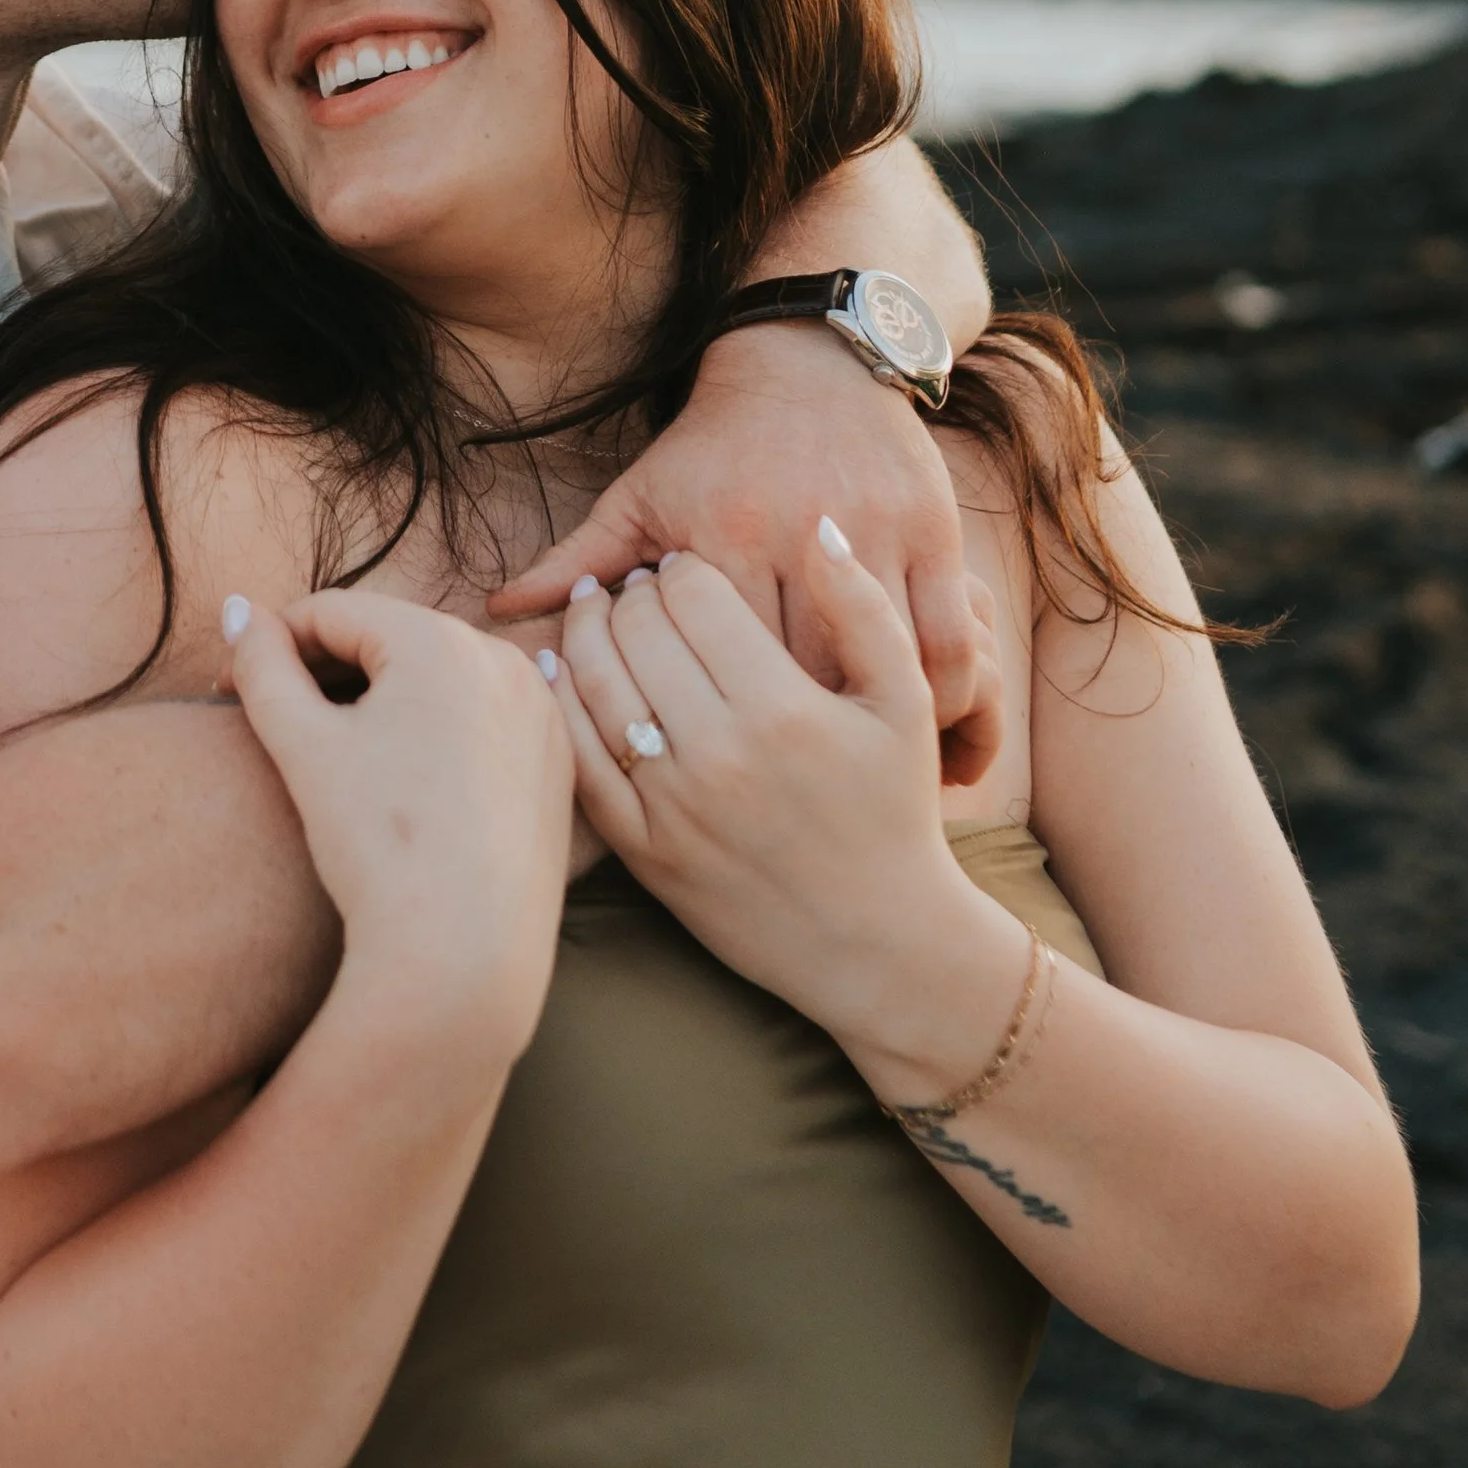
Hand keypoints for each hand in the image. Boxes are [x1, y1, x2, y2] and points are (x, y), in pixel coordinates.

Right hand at [223, 587, 572, 1071]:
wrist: (464, 955)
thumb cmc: (378, 848)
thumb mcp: (301, 746)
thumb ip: (262, 665)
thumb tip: (241, 609)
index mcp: (440, 640)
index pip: (332, 614)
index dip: (270, 645)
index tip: (225, 689)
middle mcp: (504, 658)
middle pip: (390, 639)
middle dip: (329, 670)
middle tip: (276, 721)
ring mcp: (540, 709)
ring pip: (440, 679)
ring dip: (385, 698)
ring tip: (338, 755)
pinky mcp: (558, 759)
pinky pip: (484, 720)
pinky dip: (439, 732)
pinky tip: (404, 781)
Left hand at [489, 322, 999, 782]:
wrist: (814, 362)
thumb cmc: (717, 445)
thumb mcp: (646, 494)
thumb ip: (578, 559)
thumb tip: (499, 613)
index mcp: (724, 533)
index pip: (714, 651)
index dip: (712, 710)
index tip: (713, 750)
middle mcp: (797, 535)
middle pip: (794, 667)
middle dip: (788, 730)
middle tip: (779, 780)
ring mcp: (876, 533)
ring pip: (876, 661)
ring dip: (872, 723)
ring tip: (853, 768)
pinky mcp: (938, 532)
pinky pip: (950, 640)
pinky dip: (947, 693)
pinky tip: (933, 730)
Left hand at [543, 526, 1021, 1079]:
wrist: (878, 941)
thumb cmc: (894, 810)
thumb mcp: (908, 702)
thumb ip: (863, 609)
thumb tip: (819, 526)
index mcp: (784, 707)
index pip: (695, 596)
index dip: (680, 568)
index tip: (684, 568)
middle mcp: (721, 754)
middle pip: (639, 631)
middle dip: (630, 594)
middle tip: (636, 586)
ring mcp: (674, 806)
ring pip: (596, 684)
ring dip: (585, 633)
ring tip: (596, 611)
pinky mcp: (643, 851)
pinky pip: (580, 757)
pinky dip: (560, 702)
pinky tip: (560, 667)